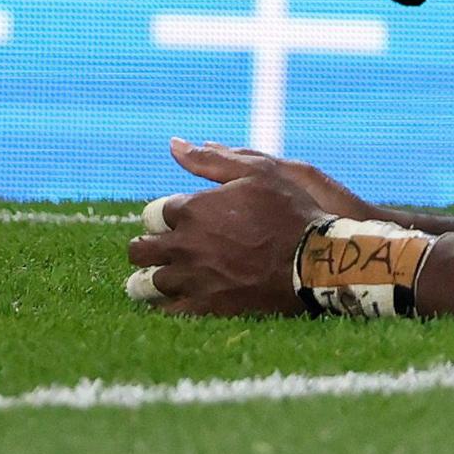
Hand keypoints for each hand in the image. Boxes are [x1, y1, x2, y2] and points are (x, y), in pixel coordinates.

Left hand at [124, 138, 353, 316]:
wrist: (313, 260)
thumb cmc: (288, 210)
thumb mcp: (257, 172)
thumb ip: (211, 160)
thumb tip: (174, 143)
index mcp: (192, 210)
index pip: (153, 214)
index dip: (165, 216)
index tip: (178, 219)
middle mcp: (184, 245)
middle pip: (141, 249)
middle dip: (146, 247)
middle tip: (158, 249)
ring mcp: (192, 277)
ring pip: (146, 283)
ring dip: (148, 279)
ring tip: (156, 279)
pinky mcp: (204, 305)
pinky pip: (167, 310)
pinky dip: (164, 305)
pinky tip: (172, 301)